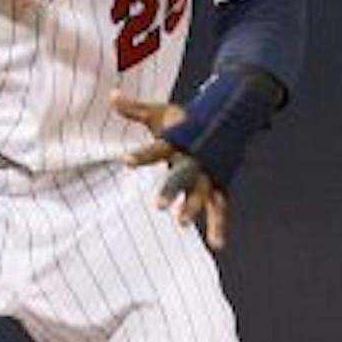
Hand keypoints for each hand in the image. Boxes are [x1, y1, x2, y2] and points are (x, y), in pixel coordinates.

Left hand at [112, 89, 230, 250]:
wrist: (229, 114)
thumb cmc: (187, 118)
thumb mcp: (161, 112)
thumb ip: (135, 109)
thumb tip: (111, 96)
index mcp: (176, 142)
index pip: (156, 149)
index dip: (141, 155)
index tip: (125, 161)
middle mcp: (193, 159)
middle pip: (182, 175)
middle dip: (171, 190)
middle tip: (157, 206)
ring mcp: (208, 173)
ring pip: (201, 192)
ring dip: (192, 208)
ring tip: (181, 222)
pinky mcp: (219, 184)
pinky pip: (220, 207)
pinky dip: (219, 226)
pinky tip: (217, 245)